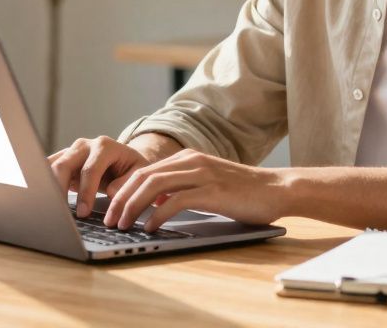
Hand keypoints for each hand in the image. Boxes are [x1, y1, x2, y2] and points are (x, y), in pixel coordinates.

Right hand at [48, 136, 151, 217]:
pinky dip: (42, 183)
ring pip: (51, 166)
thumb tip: (111, 192)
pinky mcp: (62, 160)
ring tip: (47, 208)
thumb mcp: (139, 174)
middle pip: (64, 164)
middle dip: (59, 189)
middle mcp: (84, 145)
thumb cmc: (132, 169)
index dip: (86, 192)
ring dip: (47, 186)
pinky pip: (47, 169)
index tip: (83, 213)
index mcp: (104, 146)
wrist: (124, 160)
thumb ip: (127, 183)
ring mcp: (70, 151)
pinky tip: (42, 198)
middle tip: (60, 212)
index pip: (90, 169)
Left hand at [104, 149, 289, 232]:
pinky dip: (157, 215)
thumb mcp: (206, 185)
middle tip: (109, 219)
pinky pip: (175, 202)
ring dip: (133, 207)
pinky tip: (149, 228)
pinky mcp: (211, 191)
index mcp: (187, 158)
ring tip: (123, 225)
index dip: (123, 189)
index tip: (110, 207)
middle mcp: (191, 161)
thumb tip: (155, 203)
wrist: (277, 189)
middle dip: (121, 199)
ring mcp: (201, 174)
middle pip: (143, 177)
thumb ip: (181, 189)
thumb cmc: (243, 192)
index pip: (144, 171)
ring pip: (153, 186)